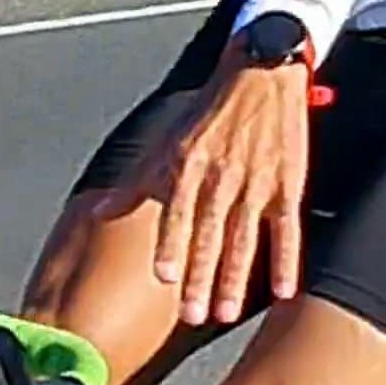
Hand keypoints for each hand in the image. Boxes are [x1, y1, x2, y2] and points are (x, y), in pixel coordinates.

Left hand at [93, 47, 310, 325]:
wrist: (262, 72)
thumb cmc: (208, 112)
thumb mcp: (166, 142)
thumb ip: (134, 183)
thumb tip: (97, 212)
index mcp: (190, 165)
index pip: (178, 212)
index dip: (172, 244)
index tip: (165, 276)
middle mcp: (222, 176)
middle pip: (210, 234)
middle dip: (201, 275)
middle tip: (193, 313)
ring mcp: (257, 182)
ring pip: (244, 238)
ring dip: (235, 278)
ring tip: (226, 312)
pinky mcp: (288, 184)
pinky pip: (287, 229)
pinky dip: (286, 260)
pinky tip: (282, 291)